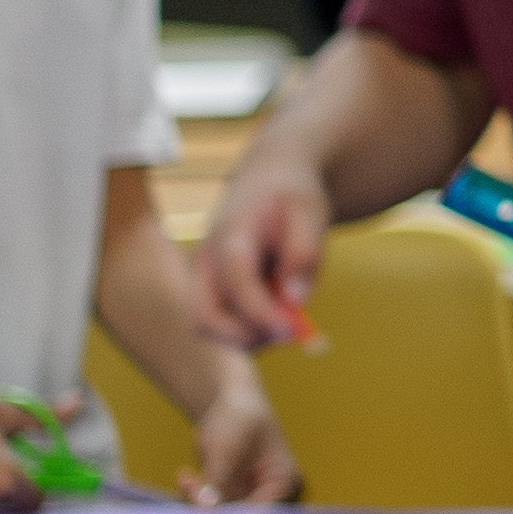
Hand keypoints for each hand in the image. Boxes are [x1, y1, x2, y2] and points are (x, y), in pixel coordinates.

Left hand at [185, 370, 302, 507]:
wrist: (233, 399)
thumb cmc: (240, 415)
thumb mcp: (227, 446)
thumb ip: (217, 479)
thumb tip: (206, 509)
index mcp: (284, 482)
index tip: (202, 505)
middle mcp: (271, 495)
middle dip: (208, 505)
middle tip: (188, 482)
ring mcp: (251, 495)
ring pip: (219, 513)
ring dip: (197, 498)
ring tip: (185, 476)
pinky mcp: (232, 494)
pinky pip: (210, 505)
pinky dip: (195, 494)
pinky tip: (186, 476)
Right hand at [195, 152, 333, 350]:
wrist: (269, 177)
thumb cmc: (291, 195)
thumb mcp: (310, 211)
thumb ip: (304, 252)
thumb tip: (295, 300)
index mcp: (231, 235)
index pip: (235, 280)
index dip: (260, 311)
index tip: (291, 330)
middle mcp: (205, 260)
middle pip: (203, 317)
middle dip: (245, 336)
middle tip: (290, 333)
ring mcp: (202, 276)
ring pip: (207, 326)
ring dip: (249, 336)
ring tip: (289, 317)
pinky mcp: (209, 287)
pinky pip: (218, 322)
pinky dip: (247, 329)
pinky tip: (278, 312)